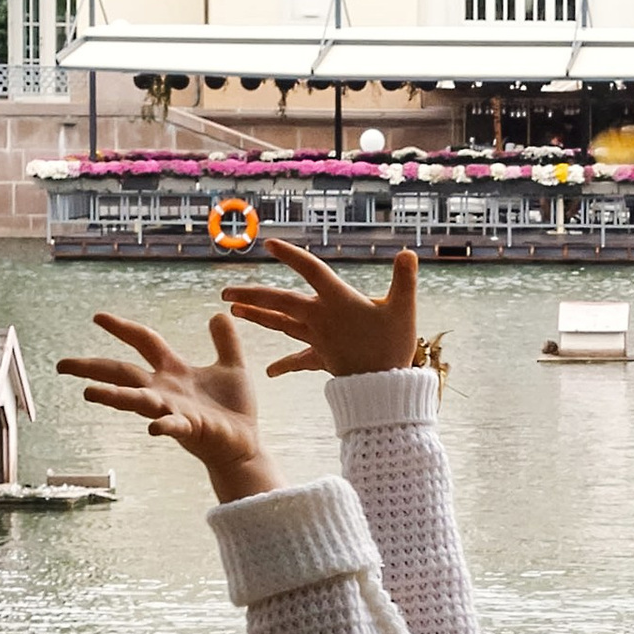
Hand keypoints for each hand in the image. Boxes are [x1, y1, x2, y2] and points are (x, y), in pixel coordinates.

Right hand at [57, 309, 274, 502]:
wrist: (245, 444)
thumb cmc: (234, 409)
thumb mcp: (233, 367)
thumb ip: (226, 342)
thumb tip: (218, 314)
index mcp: (174, 371)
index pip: (144, 341)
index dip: (122, 328)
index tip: (97, 317)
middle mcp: (166, 390)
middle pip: (123, 373)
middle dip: (93, 367)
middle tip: (62, 365)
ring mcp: (174, 410)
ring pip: (138, 400)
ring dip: (115, 396)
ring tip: (89, 393)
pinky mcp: (190, 428)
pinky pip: (173, 426)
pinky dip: (163, 425)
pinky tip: (153, 428)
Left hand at [221, 239, 419, 377]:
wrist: (386, 389)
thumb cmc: (394, 346)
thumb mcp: (404, 309)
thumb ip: (404, 279)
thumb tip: (408, 252)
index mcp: (337, 300)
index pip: (310, 271)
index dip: (291, 256)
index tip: (269, 244)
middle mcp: (321, 317)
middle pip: (280, 301)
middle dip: (252, 294)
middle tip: (224, 291)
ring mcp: (318, 339)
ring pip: (282, 325)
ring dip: (257, 316)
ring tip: (234, 311)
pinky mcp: (323, 358)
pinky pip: (300, 360)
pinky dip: (285, 365)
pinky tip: (269, 371)